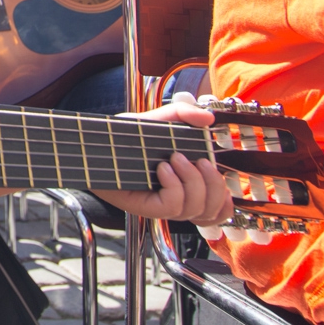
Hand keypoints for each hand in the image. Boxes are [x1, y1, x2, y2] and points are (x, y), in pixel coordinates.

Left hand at [95, 97, 230, 224]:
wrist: (98, 143)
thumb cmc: (127, 136)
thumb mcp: (158, 120)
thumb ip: (183, 114)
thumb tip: (208, 119)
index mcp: (186, 185)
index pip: (218, 210)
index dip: (225, 201)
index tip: (217, 176)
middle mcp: (177, 199)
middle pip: (211, 210)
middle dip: (212, 183)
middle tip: (197, 161)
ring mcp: (161, 205)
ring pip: (194, 208)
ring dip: (192, 182)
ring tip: (175, 160)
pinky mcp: (145, 207)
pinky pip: (173, 205)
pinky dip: (175, 186)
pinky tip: (163, 169)